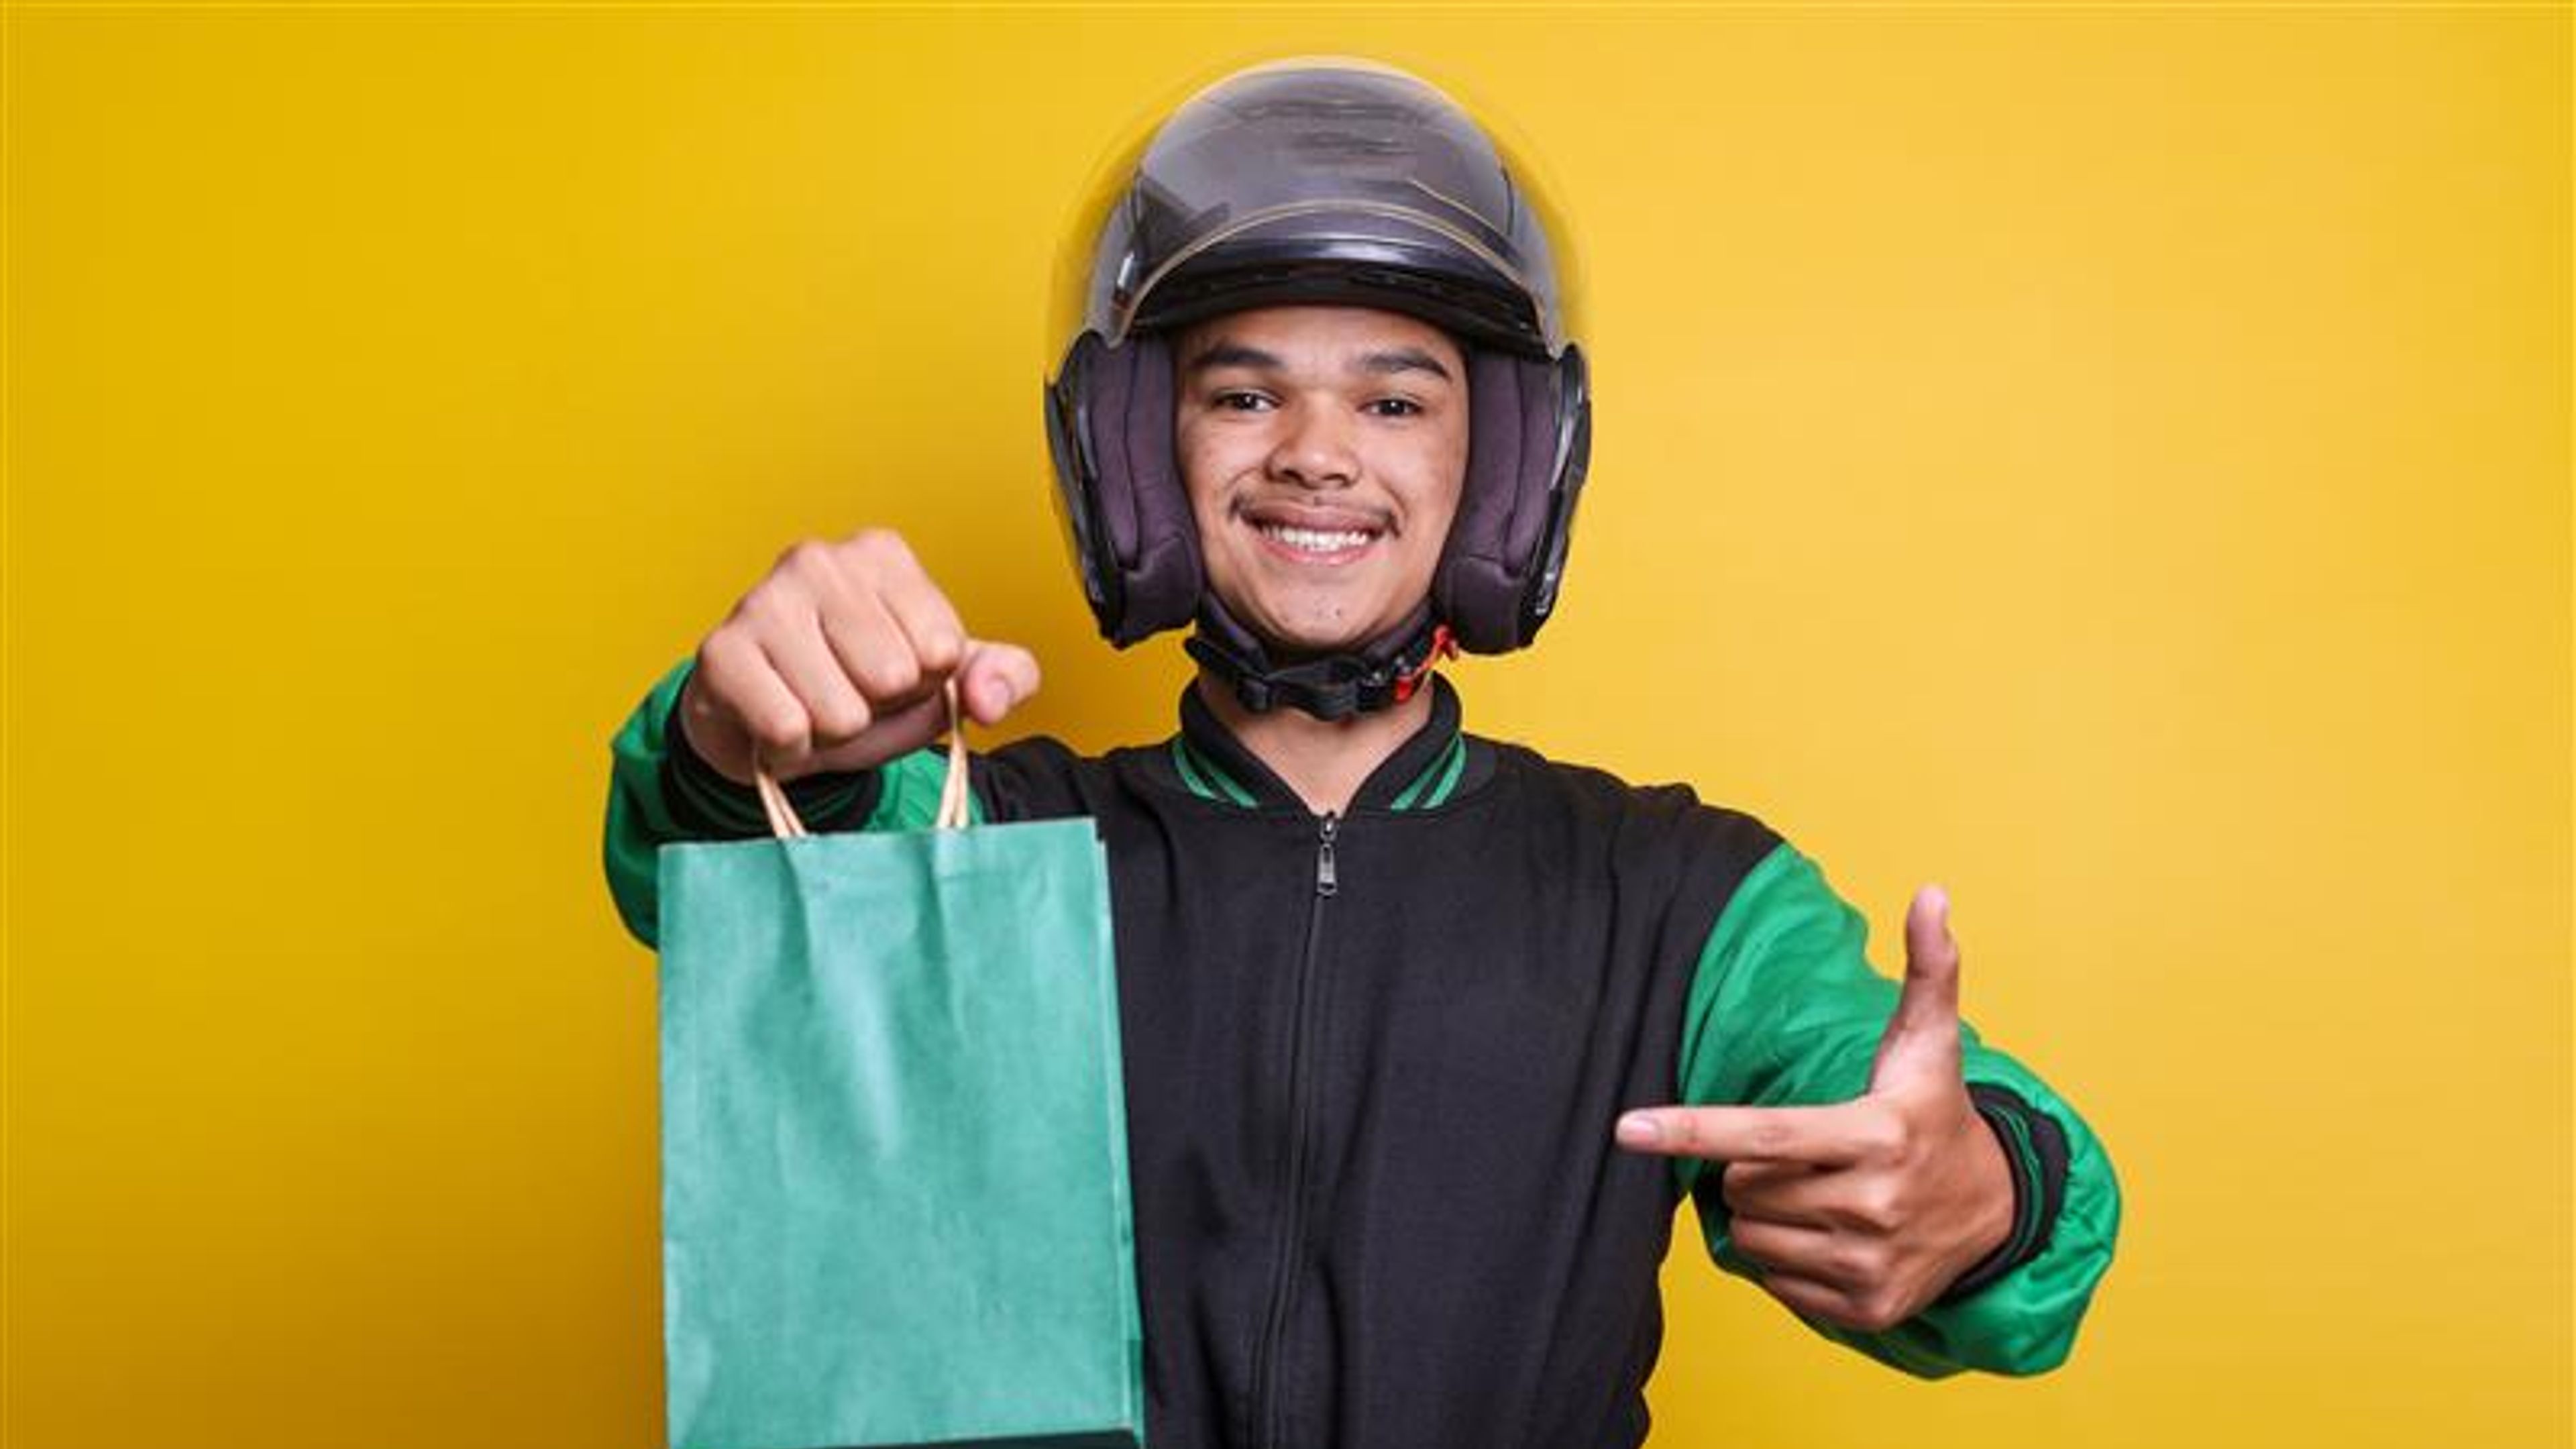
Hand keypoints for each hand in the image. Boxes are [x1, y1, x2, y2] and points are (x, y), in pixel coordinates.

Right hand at [678, 529, 1040, 784]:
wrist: (769, 725)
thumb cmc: (859, 689)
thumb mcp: (944, 682)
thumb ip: (1001, 679)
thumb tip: (989, 697)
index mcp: (881, 555)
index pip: (942, 648)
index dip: (926, 681)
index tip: (896, 674)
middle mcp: (820, 561)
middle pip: (893, 676)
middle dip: (878, 707)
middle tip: (849, 693)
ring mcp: (763, 600)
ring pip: (842, 710)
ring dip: (833, 732)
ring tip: (812, 708)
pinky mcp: (721, 653)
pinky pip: (787, 727)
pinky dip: (791, 748)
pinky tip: (779, 726)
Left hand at [1615, 885, 2013, 1332]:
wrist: (1998, 1212)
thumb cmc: (1936, 1115)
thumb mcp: (1931, 1045)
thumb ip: (1927, 968)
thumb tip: (1932, 893)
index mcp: (1876, 1135)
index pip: (1762, 1134)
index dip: (1689, 1129)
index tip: (1625, 1127)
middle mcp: (1873, 1204)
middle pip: (1746, 1186)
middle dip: (1751, 1168)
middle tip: (1802, 1154)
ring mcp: (1870, 1262)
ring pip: (1753, 1236)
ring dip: (1763, 1212)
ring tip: (1815, 1192)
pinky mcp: (1867, 1308)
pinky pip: (1776, 1281)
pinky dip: (1785, 1258)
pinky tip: (1828, 1234)